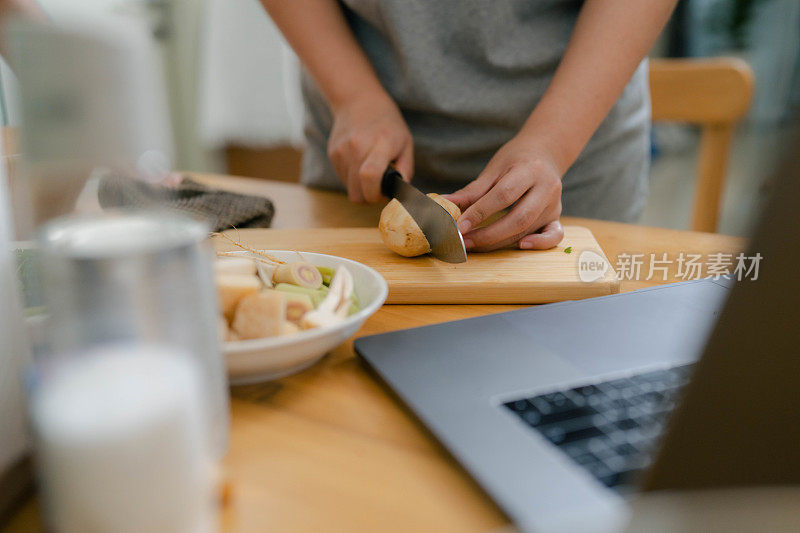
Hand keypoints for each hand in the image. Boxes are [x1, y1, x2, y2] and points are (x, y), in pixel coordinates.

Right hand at [327, 93, 412, 202]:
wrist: (359, 101)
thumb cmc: (388, 124)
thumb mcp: (406, 142)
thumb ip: (405, 169)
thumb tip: (401, 193)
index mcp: (380, 143)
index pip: (370, 176)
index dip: (375, 194)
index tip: (383, 194)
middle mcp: (357, 146)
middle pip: (357, 191)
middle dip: (369, 197)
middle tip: (379, 187)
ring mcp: (342, 150)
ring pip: (349, 188)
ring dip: (360, 187)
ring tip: (369, 171)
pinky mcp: (332, 153)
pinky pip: (342, 178)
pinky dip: (352, 178)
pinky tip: (359, 163)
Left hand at [444, 136, 564, 251]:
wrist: (545, 152)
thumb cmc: (515, 160)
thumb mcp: (494, 169)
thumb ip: (472, 191)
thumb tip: (444, 204)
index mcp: (529, 170)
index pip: (503, 195)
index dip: (480, 212)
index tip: (459, 226)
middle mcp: (546, 188)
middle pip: (518, 218)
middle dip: (488, 234)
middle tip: (464, 241)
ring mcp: (554, 203)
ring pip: (528, 229)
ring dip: (500, 242)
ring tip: (475, 245)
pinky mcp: (557, 215)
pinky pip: (555, 235)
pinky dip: (539, 244)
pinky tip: (520, 246)